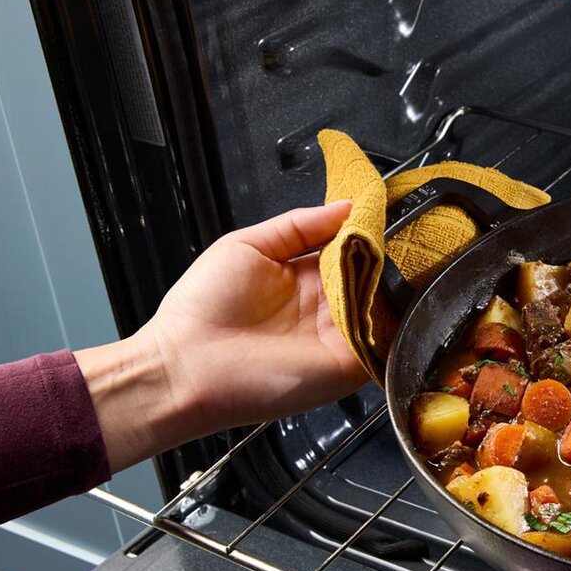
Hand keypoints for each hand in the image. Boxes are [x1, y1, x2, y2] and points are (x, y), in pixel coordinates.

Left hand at [76, 201, 367, 469]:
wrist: (186, 365)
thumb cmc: (203, 308)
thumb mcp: (247, 246)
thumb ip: (298, 225)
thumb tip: (347, 206)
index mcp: (307, 278)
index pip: (351, 250)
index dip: (363, 231)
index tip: (375, 210)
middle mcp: (328, 307)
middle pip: (373, 274)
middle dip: (380, 253)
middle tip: (381, 234)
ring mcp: (341, 336)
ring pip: (384, 302)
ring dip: (383, 281)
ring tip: (375, 260)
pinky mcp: (348, 363)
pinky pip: (382, 336)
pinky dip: (384, 314)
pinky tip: (371, 292)